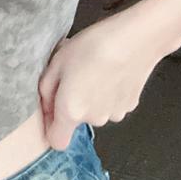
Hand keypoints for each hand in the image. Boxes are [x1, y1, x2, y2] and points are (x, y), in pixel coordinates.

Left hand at [38, 0, 173, 149]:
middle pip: (76, 119)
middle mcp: (93, 119)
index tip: (52, 108)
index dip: (52, 127)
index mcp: (71, 110)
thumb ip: (46, 89)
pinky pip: (112, 103)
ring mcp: (114, 114)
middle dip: (72, 101)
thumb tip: (46, 104)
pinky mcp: (130, 105)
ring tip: (94, 68)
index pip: (57, 141)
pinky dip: (109, 92)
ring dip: (92, 96)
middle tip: (75, 73)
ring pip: (95, 111)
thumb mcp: (57, 61)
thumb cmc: (94, 45)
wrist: (134, 38)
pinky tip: (111, 71)